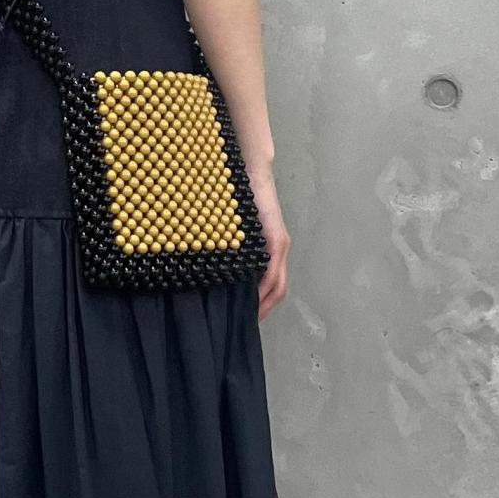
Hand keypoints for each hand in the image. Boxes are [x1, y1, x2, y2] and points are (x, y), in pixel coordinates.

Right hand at [247, 160, 289, 320]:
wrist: (252, 172)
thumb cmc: (238, 198)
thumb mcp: (236, 230)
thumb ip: (234, 249)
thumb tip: (218, 269)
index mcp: (270, 250)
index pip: (272, 286)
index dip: (262, 305)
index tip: (245, 318)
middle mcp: (280, 251)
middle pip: (278, 291)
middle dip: (264, 311)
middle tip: (245, 325)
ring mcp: (280, 245)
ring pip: (278, 285)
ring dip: (265, 304)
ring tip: (248, 317)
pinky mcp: (276, 239)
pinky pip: (273, 272)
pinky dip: (265, 288)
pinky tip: (254, 299)